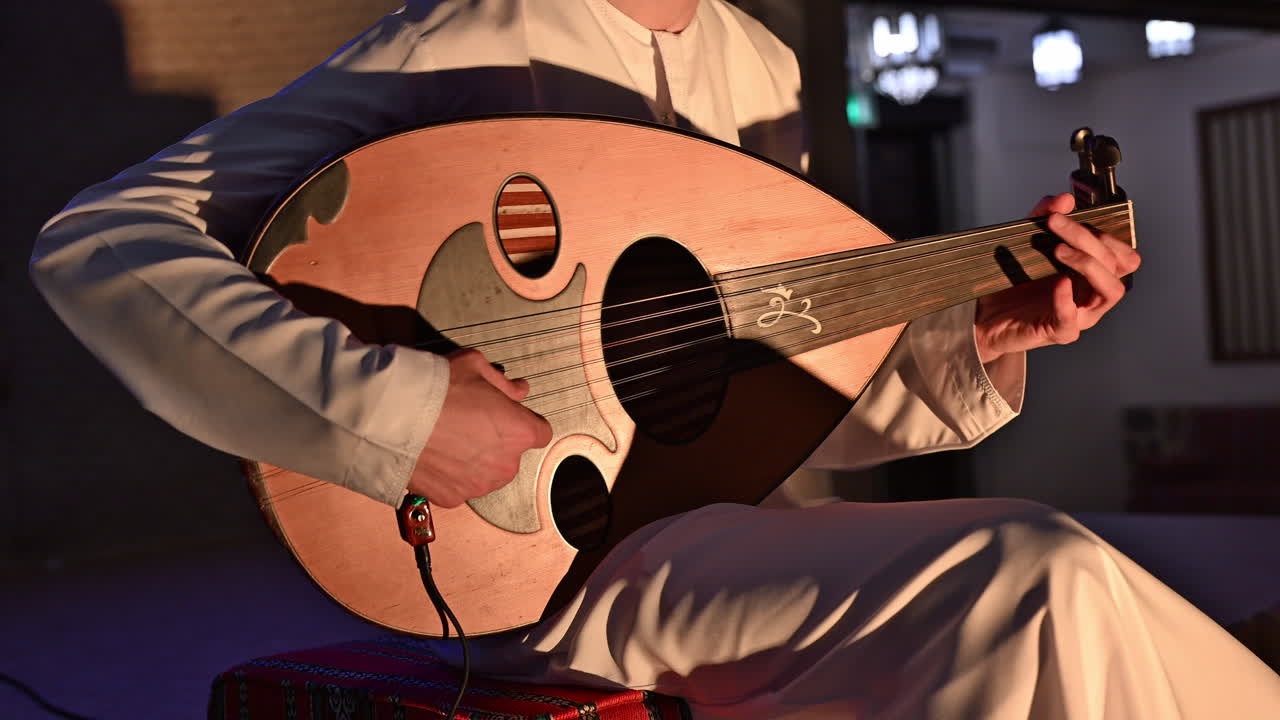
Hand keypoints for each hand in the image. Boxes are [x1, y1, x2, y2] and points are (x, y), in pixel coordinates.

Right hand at [409, 349, 552, 506]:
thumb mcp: (475, 366)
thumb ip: (503, 382)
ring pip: (486, 474)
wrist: (394, 416)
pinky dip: (451, 475)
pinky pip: (459, 486)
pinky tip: (435, 454)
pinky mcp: (453, 498)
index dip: (524, 422)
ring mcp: (479, 485)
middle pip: (511, 455)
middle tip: (470, 423)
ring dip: (475, 461)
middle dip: (496, 441)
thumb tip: (519, 390)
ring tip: (449, 438)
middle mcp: (505, 464)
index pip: (541, 433)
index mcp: (519, 431)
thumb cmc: (436, 388)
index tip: (508, 417)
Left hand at [974, 193, 1141, 363]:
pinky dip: (1066, 300)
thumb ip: (1044, 218)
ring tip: (1058, 251)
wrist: (987, 315)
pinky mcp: (1059, 332)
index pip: (1124, 254)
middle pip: (1117, 265)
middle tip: (1057, 224)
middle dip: (1089, 239)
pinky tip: (1057, 282)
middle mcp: (1094, 295)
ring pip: (1111, 290)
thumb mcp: (1029, 243)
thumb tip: (1063, 199)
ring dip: (1089, 264)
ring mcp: (1081, 315)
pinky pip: (1072, 321)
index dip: (1108, 233)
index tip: (1076, 215)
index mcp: (1094, 275)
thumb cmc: (1016, 283)